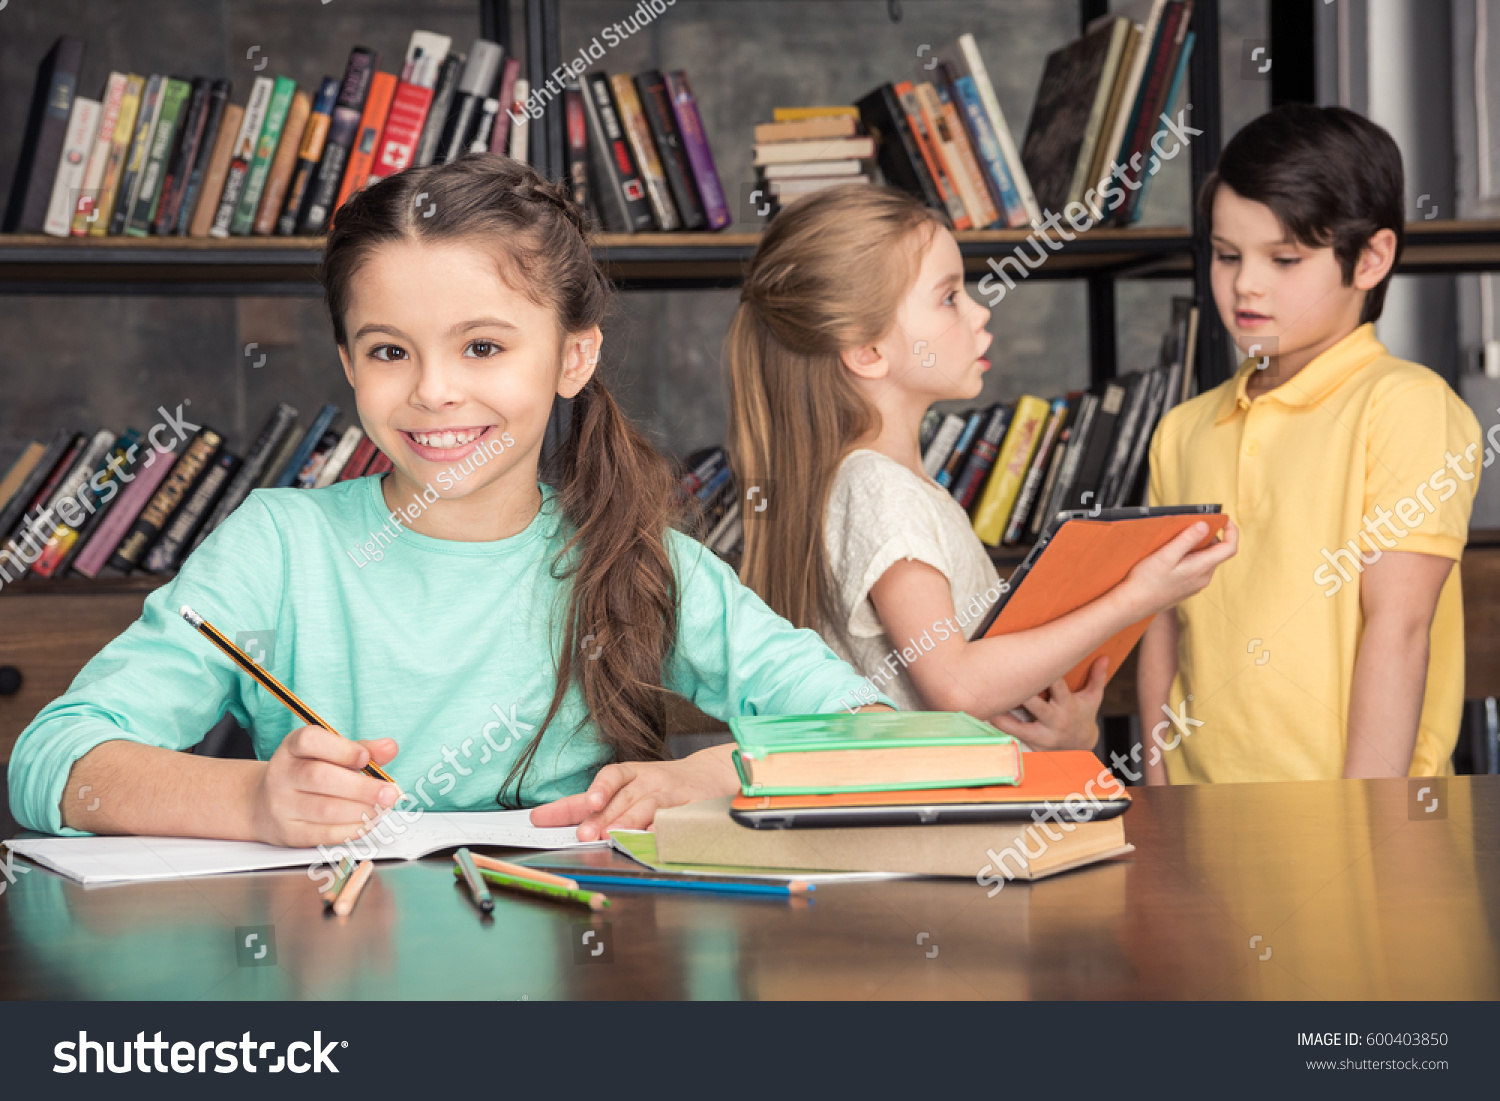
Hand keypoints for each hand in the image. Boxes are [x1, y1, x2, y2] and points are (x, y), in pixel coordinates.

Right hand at [249, 725, 400, 846]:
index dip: (342, 749)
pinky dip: (353, 829)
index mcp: (292, 747)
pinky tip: (369, 821)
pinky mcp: (289, 833)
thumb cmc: (308, 773)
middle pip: (320, 778)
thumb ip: (362, 749)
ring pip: (324, 809)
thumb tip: (390, 747)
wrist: (265, 804)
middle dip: (361, 787)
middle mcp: (282, 774)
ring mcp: (282, 805)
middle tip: (390, 792)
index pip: (310, 740)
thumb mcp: (330, 754)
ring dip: (362, 810)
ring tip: (383, 807)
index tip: (366, 758)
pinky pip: (324, 834)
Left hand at [529, 743, 740, 840]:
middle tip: (584, 834)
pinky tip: (650, 836)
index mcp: (631, 773)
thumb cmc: (662, 785)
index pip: (609, 776)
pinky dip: (662, 827)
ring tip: (612, 836)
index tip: (583, 804)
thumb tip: (555, 819)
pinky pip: (674, 817)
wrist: (711, 773)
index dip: (595, 789)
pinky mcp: (689, 805)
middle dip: (602, 817)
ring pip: (647, 805)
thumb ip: (596, 804)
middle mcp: (649, 780)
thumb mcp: (630, 786)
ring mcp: (670, 793)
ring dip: (628, 821)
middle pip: (623, 797)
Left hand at [991, 656, 1107, 750]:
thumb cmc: (1084, 716)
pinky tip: (985, 718)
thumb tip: (1104, 657)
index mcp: (1068, 705)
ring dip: (1002, 716)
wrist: (1081, 748)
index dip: (1048, 674)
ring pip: (1018, 727)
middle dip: (1023, 694)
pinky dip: (1000, 729)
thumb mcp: (1093, 698)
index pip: (1058, 687)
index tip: (1035, 660)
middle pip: (1036, 706)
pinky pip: (1013, 738)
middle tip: (1003, 678)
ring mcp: (1043, 735)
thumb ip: (1097, 677)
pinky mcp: (1033, 746)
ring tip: (986, 703)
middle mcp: (1055, 720)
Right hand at [1120, 519, 1238, 619]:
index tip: (1224, 520)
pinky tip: (1174, 557)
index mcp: (1202, 568)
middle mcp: (1203, 578)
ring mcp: (1196, 585)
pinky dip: (1193, 558)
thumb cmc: (1147, 581)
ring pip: (1207, 561)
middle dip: (1210, 537)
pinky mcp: (1188, 589)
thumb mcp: (1166, 555)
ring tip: (1179, 541)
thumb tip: (1205, 526)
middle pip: (1218, 553)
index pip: (1230, 548)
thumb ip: (1187, 539)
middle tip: (1192, 527)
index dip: (1232, 531)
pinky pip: (1198, 569)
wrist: (1134, 604)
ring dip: (1199, 548)